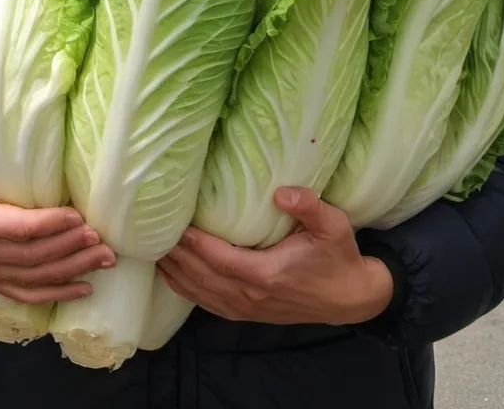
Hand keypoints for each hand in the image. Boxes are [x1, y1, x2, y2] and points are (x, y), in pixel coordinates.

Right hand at [0, 130, 115, 304]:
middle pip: (34, 257)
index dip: (50, 225)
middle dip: (71, 248)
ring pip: (34, 278)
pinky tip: (82, 288)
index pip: (18, 228)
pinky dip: (55, 294)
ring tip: (105, 259)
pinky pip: (23, 293)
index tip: (79, 216)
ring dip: (72, 270)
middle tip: (103, 238)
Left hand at [158, 187, 392, 326]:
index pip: (219, 260)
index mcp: (267, 274)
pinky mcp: (247, 312)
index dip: (195, 244)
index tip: (175, 225)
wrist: (351, 299)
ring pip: (200, 292)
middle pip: (201, 276)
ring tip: (152, 251)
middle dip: (176, 255)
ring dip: (175, 272)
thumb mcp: (334, 226)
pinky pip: (208, 303)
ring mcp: (247, 307)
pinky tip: (172, 274)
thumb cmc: (339, 258)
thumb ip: (310, 206)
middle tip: (152, 233)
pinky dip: (186, 289)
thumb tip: (283, 191)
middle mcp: (251, 295)